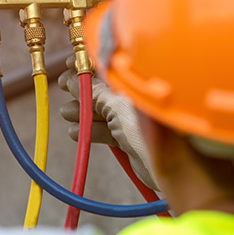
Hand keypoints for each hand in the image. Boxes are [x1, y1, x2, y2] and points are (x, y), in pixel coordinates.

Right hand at [58, 57, 158, 190]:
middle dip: (82, 89)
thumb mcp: (118, 108)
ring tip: (68, 113)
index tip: (71, 65)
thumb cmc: (150, 132)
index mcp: (135, 86)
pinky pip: (104, 130)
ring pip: (101, 111)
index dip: (89, 66)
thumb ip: (95, 95)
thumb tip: (74, 82)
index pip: (109, 69)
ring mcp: (131, 119)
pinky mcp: (127, 138)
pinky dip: (90, 130)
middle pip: (103, 90)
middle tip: (64, 87)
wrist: (170, 169)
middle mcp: (133, 99)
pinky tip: (76, 132)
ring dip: (82, 111)